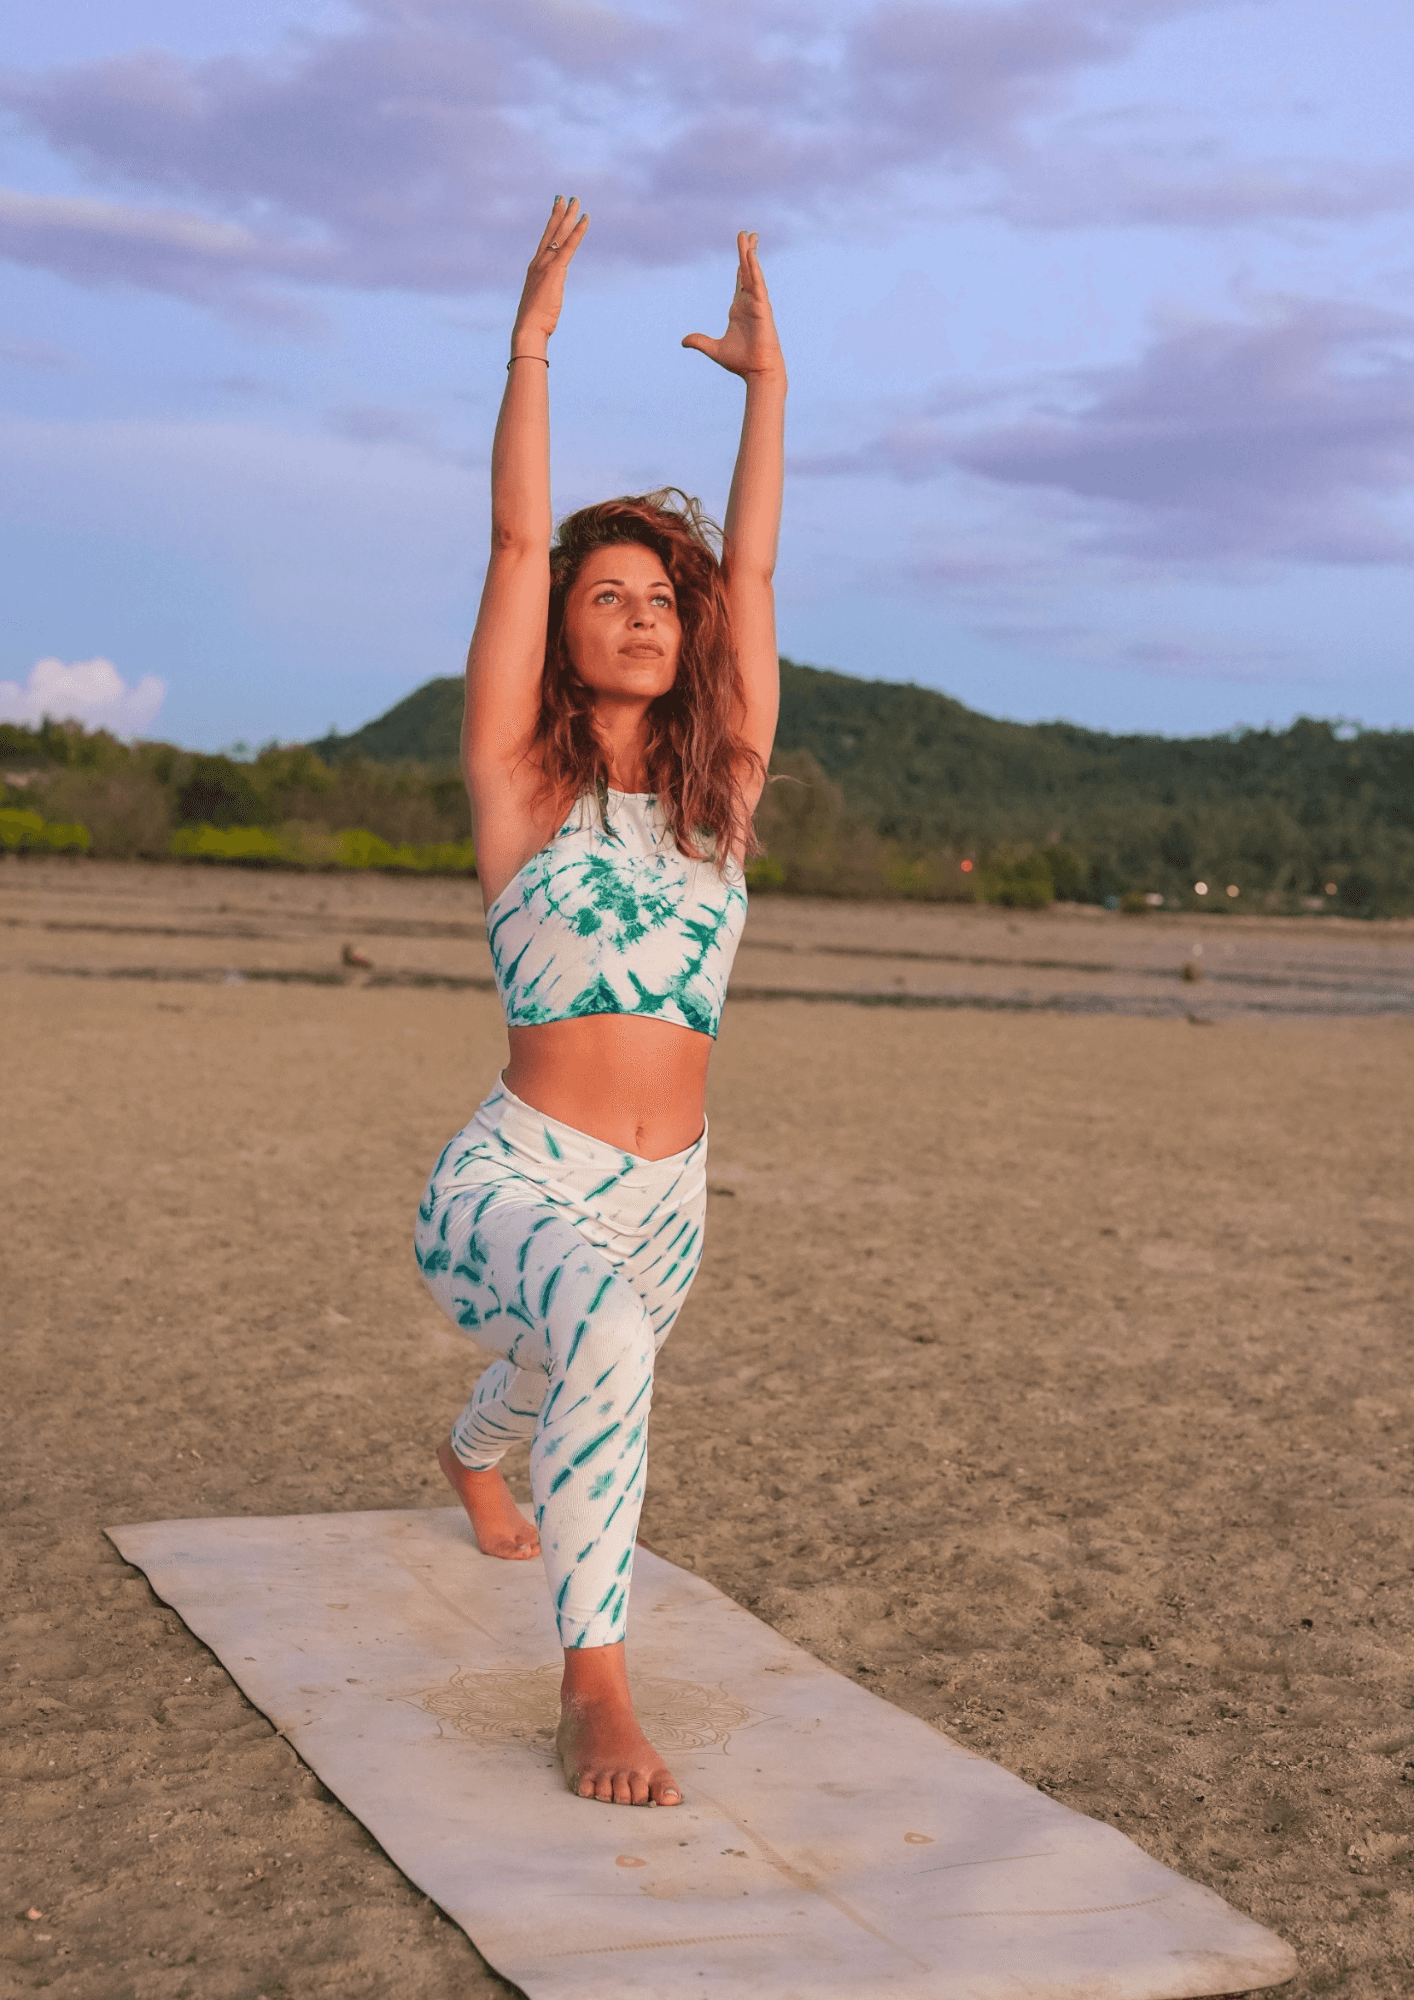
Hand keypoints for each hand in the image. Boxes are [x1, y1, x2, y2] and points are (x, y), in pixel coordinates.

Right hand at [511, 196, 589, 351]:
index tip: (556, 210)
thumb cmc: (534, 322)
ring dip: (568, 216)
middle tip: (566, 197)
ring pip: (559, 234)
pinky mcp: (554, 270)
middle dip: (559, 213)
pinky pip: (568, 246)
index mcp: (534, 268)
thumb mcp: (541, 302)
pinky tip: (584, 219)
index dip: (552, 225)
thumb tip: (549, 295)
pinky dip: (577, 231)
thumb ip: (546, 293)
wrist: (528, 328)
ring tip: (576, 201)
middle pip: (550, 232)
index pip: (545, 241)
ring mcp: (545, 264)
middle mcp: (538, 262)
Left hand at [682, 233, 784, 382]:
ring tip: (749, 237)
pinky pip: (757, 284)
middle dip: (746, 252)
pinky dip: (754, 269)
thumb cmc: (742, 362)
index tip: (743, 250)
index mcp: (739, 308)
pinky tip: (751, 255)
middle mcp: (749, 302)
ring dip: (750, 254)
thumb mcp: (714, 349)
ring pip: (752, 273)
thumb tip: (683, 341)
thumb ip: (700, 342)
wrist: (758, 372)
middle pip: (747, 271)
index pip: (740, 281)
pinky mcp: (762, 308)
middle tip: (747, 233)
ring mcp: (757, 303)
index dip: (740, 265)